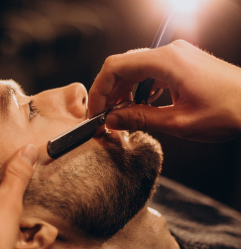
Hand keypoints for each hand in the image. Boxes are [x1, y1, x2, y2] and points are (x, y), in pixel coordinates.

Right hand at [88, 40, 240, 141]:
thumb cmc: (229, 111)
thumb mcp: (179, 122)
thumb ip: (140, 119)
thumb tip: (112, 119)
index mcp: (167, 62)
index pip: (116, 67)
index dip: (99, 90)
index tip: (95, 110)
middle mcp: (170, 53)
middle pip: (123, 67)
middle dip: (109, 92)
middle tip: (105, 117)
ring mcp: (177, 57)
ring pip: (135, 69)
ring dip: (124, 92)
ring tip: (121, 115)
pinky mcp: (182, 64)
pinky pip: (151, 73)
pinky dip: (139, 89)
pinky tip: (140, 106)